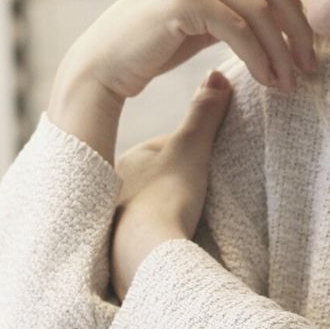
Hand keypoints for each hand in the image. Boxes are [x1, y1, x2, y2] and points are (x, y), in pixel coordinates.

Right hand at [60, 0, 317, 102]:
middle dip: (299, 28)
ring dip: (281, 50)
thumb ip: (236, 2)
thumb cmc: (155, 44)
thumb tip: (288, 9)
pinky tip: (267, 80)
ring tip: (290, 81)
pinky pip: (239, 29)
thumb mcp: (203, 15)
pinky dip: (259, 58)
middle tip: (310, 65)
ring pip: (260, 9)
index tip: (314, 30)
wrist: (103, 64)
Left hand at [109, 69, 231, 301]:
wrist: (142, 254)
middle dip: (175, 183)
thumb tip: (217, 74)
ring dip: (166, 212)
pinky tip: (171, 245)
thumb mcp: (190, 150)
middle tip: (201, 196)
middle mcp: (112, 187)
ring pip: (148, 207)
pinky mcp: (117, 250)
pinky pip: (142, 236)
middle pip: (156, 178)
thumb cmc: (163, 198)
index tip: (209, 163)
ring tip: (189, 224)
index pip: (164, 149)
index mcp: (126, 159)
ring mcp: (113, 219)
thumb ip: (204, 115)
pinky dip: (157, 236)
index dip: (190, 152)